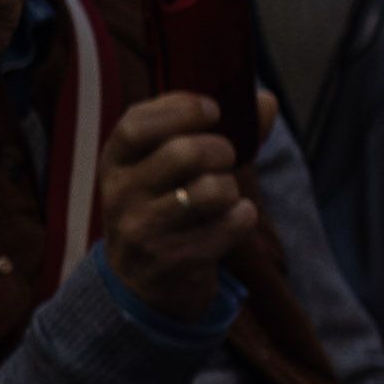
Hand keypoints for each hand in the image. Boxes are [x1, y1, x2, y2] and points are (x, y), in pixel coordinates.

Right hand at [97, 91, 249, 316]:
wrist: (145, 281)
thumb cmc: (168, 206)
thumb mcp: (174, 166)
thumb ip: (220, 130)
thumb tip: (267, 101)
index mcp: (116, 161)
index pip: (136, 125)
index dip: (180, 109)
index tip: (213, 110)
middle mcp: (120, 193)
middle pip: (184, 153)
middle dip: (222, 151)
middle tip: (225, 160)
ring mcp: (142, 230)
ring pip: (211, 190)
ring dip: (231, 190)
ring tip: (221, 198)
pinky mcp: (171, 260)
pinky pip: (230, 225)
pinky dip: (243, 218)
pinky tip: (230, 222)